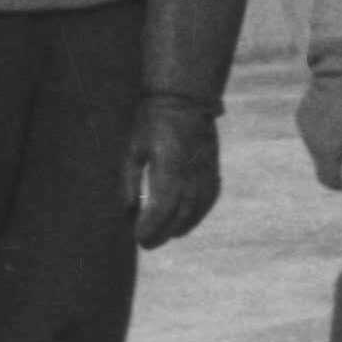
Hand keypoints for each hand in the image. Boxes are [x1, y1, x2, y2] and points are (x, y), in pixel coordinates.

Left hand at [127, 98, 220, 247]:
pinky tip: (188, 220)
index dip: (150, 226)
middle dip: (162, 232)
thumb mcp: (133, 148)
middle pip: (180, 213)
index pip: (162, 207)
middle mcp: (190, 171)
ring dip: (182, 226)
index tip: (137, 237)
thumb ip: (130, 180)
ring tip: (166, 236)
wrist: (184, 98)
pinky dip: (199, 213)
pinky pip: (210, 197)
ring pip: (197, 208)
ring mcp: (205, 170)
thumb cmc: (152, 122)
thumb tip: (129, 210)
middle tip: (146, 243)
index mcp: (169, 166)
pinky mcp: (212, 167)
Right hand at [297, 42, 341, 191]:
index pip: (328, 179)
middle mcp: (309, 141)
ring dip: (331, 142)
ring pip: (318, 145)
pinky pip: (314, 129)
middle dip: (338, 159)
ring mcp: (304, 127)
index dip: (341, 183)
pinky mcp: (301, 114)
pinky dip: (324, 128)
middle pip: (323, 162)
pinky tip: (335, 112)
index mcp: (324, 150)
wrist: (337, 73)